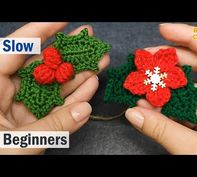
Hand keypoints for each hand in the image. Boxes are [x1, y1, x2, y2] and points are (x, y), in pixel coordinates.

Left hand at [0, 22, 109, 153]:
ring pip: (54, 86)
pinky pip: (57, 107)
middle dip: (68, 52)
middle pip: (41, 66)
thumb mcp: (17, 143)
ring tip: (99, 61)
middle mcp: (7, 94)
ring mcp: (24, 108)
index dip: (38, 32)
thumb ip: (52, 127)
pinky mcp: (35, 121)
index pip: (15, 51)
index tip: (63, 20)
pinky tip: (91, 84)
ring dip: (79, 74)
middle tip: (89, 38)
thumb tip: (85, 110)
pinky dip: (75, 99)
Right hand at [125, 23, 196, 153]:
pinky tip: (150, 103)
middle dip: (172, 59)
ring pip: (194, 85)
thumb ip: (163, 130)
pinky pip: (190, 105)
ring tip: (142, 80)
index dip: (192, 36)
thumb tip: (132, 113)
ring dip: (167, 84)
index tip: (163, 30)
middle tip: (146, 57)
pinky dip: (170, 104)